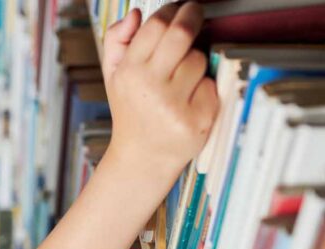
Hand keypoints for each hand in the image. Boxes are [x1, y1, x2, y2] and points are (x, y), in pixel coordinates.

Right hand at [101, 2, 218, 179]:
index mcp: (129, 72)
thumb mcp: (114, 76)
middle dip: (193, 16)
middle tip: (196, 12)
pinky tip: (189, 101)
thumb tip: (135, 14)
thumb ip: (117, 41)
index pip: (156, 25)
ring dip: (195, 62)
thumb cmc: (131, 111)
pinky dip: (204, 88)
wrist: (142, 158)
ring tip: (181, 79)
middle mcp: (150, 88)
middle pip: (182, 34)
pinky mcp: (198, 119)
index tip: (179, 7)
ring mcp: (175, 105)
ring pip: (199, 59)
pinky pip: (211, 85)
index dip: (172, 10)